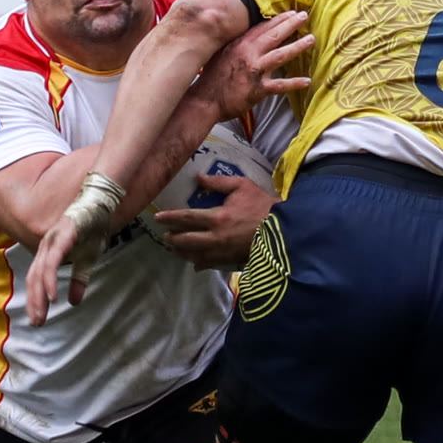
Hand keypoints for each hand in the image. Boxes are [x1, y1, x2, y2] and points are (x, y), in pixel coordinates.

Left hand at [25, 173, 123, 325]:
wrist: (100, 203)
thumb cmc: (92, 229)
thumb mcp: (88, 259)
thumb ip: (79, 280)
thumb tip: (73, 302)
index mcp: (49, 252)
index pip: (37, 279)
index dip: (36, 300)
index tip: (38, 320)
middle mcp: (46, 246)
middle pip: (34, 279)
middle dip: (35, 302)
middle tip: (37, 323)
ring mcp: (52, 240)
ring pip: (40, 272)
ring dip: (39, 295)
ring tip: (41, 314)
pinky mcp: (62, 236)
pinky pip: (52, 261)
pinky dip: (49, 279)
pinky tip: (51, 295)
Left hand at [153, 176, 276, 269]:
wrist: (284, 230)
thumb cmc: (263, 205)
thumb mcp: (242, 186)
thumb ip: (219, 182)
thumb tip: (199, 177)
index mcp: (218, 218)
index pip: (187, 218)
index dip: (170, 218)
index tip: (158, 218)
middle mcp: (216, 238)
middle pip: (186, 241)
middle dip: (173, 239)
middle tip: (166, 236)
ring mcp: (223, 252)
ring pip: (194, 255)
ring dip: (182, 252)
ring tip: (174, 248)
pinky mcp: (231, 261)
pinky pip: (210, 265)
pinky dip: (199, 264)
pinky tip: (195, 264)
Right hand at [195, 9, 313, 119]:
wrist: (204, 101)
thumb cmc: (211, 78)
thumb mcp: (219, 53)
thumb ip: (234, 43)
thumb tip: (244, 34)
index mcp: (239, 45)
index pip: (262, 28)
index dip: (278, 19)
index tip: (291, 13)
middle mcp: (248, 54)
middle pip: (273, 36)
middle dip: (290, 24)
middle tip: (304, 16)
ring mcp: (253, 71)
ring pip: (280, 55)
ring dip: (297, 46)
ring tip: (311, 39)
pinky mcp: (256, 89)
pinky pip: (279, 85)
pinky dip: (294, 83)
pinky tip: (307, 81)